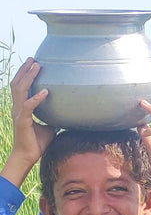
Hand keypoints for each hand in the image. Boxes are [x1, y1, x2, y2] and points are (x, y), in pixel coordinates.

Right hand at [0, 58, 56, 187]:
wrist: (28, 156)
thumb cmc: (38, 142)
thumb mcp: (50, 126)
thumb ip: (55, 116)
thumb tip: (69, 112)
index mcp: (22, 108)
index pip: (21, 87)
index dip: (25, 75)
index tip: (32, 64)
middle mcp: (17, 108)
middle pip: (17, 84)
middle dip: (24, 70)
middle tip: (33, 58)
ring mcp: (18, 113)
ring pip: (20, 90)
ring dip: (28, 77)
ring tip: (35, 66)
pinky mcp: (22, 121)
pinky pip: (28, 106)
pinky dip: (36, 98)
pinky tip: (46, 92)